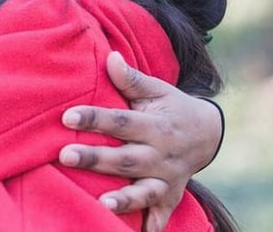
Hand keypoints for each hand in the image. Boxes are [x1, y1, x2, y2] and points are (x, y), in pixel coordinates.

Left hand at [58, 51, 222, 231]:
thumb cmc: (170, 107)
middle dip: (96, 159)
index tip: (67, 116)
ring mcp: (167, 179)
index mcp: (156, 125)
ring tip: (101, 201)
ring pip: (144, 191)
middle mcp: (162, 154)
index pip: (121, 122)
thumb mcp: (156, 90)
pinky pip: (160, 216)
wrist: (207, 133)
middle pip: (126, 159)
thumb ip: (131, 79)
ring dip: (124, 198)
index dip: (95, 118)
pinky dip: (150, 227)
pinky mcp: (170, 197)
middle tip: (65, 155)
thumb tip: (110, 57)